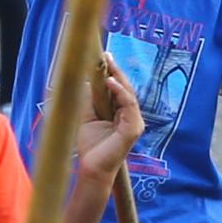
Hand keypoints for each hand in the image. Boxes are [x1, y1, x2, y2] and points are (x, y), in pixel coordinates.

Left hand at [71, 55, 143, 188]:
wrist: (92, 167)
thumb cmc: (91, 145)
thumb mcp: (87, 116)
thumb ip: (90, 100)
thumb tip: (86, 80)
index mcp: (122, 113)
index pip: (120, 89)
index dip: (113, 73)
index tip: (105, 57)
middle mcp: (131, 116)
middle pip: (126, 88)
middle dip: (116, 70)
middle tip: (107, 55)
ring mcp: (135, 122)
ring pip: (129, 94)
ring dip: (118, 77)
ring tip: (108, 64)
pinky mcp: (134, 128)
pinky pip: (128, 105)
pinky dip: (119, 92)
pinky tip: (109, 82)